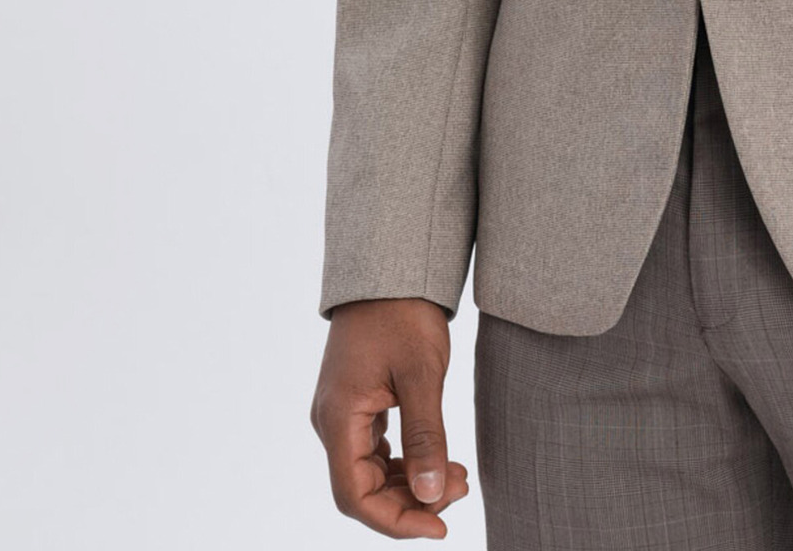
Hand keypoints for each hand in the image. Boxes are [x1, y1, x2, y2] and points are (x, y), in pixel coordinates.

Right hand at [311, 298, 469, 538]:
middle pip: (363, 489)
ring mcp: (342, 412)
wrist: (391, 267)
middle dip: (412, 500)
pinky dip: (405, 462)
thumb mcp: (422, 374)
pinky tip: (437, 459)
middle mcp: (331, 421)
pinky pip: (375, 450)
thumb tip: (433, 496)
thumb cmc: (404, 313)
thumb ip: (426, 438)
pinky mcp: (356, 403)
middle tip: (461, 489)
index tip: (440, 528)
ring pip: (370, 472)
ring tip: (458, 476)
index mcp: (338, 418)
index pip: (356, 496)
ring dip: (412, 483)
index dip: (396, 522)